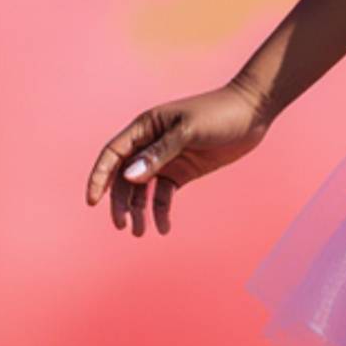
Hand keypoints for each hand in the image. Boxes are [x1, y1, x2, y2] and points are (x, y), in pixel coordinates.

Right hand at [85, 82, 272, 237]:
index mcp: (145, 127)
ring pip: (142, 189)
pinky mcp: (183, 171)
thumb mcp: (189, 131)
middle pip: (125, 177)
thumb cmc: (218, 114)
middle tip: (123, 225)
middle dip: (120, 202)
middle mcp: (150, 144)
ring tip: (140, 232)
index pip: (113, 154)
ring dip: (139, 210)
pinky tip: (163, 227)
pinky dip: (161, 210)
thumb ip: (160, 153)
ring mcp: (166, 159)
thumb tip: (129, 176)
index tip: (93, 201)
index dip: (100, 177)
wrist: (252, 113)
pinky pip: (164, 194)